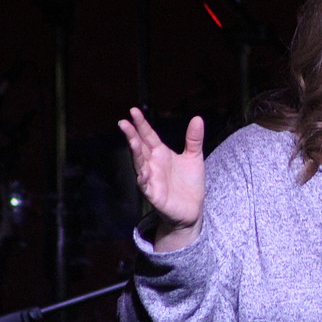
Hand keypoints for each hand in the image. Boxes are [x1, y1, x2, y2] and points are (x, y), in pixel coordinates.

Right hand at [118, 108, 205, 250]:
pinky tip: (142, 171)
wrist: (192, 210)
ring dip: (135, 153)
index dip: (141, 124)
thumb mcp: (194, 157)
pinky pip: (146, 185)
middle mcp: (153, 164)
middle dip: (132, 135)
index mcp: (161, 153)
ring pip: (140, 164)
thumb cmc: (190, 183)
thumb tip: (197, 118)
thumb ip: (193, 139)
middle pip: (140, 147)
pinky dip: (143, 177)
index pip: (148, 136)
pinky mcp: (153, 194)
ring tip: (132, 141)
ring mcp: (151, 179)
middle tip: (123, 122)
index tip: (134, 111)